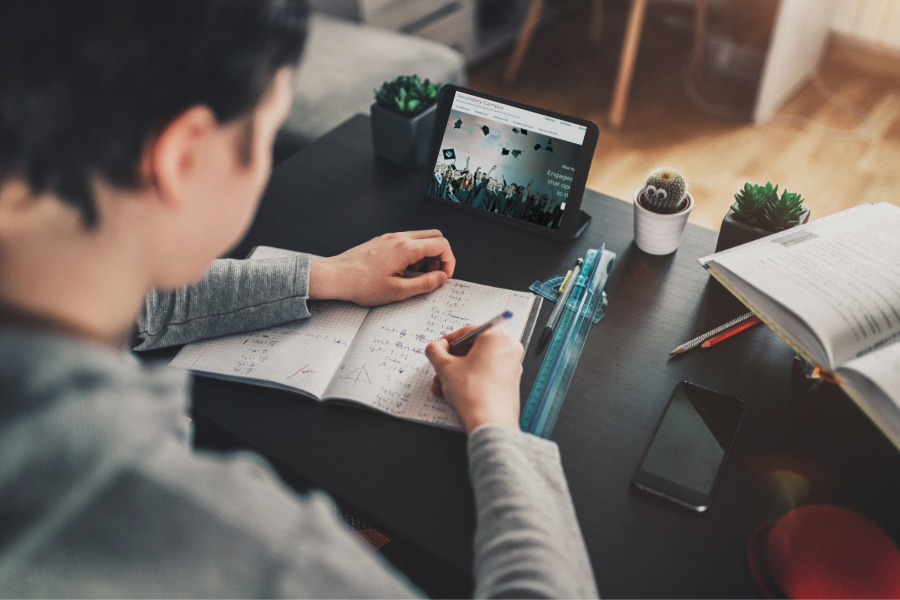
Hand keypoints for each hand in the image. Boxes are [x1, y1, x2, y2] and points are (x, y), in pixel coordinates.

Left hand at [309, 230, 454, 305]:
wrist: (336, 276)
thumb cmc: (361, 285)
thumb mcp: (398, 291)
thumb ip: (425, 284)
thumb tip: (441, 278)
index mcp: (406, 248)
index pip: (442, 245)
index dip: (449, 261)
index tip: (444, 276)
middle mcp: (400, 238)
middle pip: (434, 237)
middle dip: (440, 255)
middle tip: (433, 274)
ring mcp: (390, 237)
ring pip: (420, 238)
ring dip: (426, 255)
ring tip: (416, 275)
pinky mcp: (382, 240)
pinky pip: (406, 241)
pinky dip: (412, 253)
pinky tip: (402, 270)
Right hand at [425, 325, 522, 432]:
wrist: (490, 422)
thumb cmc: (473, 394)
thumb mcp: (445, 367)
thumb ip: (435, 351)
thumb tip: (435, 346)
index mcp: (495, 336)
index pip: (466, 332)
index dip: (447, 341)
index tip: (438, 349)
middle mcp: (508, 347)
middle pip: (473, 348)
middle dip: (451, 361)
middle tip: (439, 369)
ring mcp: (512, 364)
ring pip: (478, 362)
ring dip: (457, 372)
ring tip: (441, 385)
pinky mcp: (511, 380)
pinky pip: (486, 373)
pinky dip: (470, 379)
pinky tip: (453, 391)